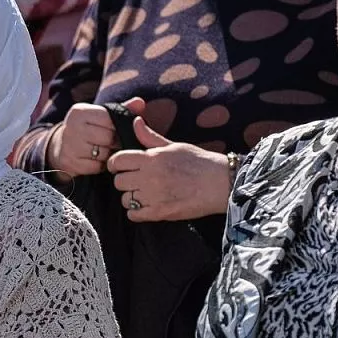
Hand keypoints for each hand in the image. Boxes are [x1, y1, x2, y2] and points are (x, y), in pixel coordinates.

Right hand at [48, 98, 146, 177]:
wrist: (60, 148)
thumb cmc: (87, 129)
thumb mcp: (100, 116)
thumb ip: (122, 108)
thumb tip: (140, 102)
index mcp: (79, 111)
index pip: (110, 119)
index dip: (117, 127)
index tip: (116, 130)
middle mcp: (71, 126)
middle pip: (108, 137)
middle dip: (115, 142)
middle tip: (114, 144)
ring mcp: (69, 145)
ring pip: (103, 153)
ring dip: (108, 155)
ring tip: (105, 151)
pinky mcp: (70, 162)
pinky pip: (96, 167)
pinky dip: (100, 166)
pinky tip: (96, 160)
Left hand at [107, 116, 230, 221]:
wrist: (221, 183)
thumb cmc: (199, 162)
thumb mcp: (174, 145)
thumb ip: (150, 137)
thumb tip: (135, 122)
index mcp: (152, 158)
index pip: (117, 160)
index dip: (115, 164)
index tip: (120, 167)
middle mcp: (150, 176)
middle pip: (119, 181)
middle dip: (125, 181)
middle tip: (136, 181)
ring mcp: (154, 196)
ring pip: (125, 199)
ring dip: (131, 197)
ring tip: (144, 194)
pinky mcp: (160, 213)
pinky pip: (134, 215)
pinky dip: (137, 212)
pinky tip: (147, 206)